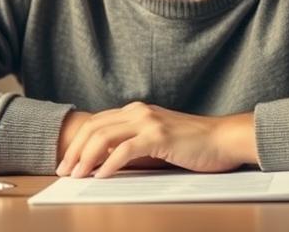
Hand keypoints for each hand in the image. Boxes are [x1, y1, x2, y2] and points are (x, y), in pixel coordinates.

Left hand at [55, 101, 255, 178]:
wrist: (224, 139)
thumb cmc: (194, 144)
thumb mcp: (157, 140)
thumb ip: (134, 144)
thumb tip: (104, 162)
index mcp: (136, 111)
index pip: (97, 123)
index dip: (77, 142)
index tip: (66, 161)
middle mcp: (139, 111)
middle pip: (94, 128)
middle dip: (74, 151)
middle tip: (64, 171)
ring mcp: (149, 122)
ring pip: (104, 137)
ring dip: (86, 158)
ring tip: (77, 175)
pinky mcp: (159, 136)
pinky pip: (125, 150)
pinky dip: (109, 164)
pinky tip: (101, 176)